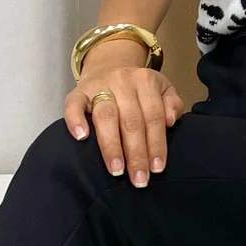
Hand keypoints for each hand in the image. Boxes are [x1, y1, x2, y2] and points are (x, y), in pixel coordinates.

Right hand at [64, 60, 185, 186]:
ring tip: (116, 170)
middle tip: (138, 179)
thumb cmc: (138, 89)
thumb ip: (172, 104)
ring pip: (106, 116)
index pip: (154, 117)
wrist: (109, 66)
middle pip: (131, 121)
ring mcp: (99, 85)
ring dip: (111, 146)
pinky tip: (81, 138)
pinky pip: (74, 104)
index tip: (157, 168)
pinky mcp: (78, 91)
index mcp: (146, 81)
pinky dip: (75, 120)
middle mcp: (123, 81)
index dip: (156, 144)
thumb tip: (171, 121)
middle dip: (136, 153)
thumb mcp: (162, 89)